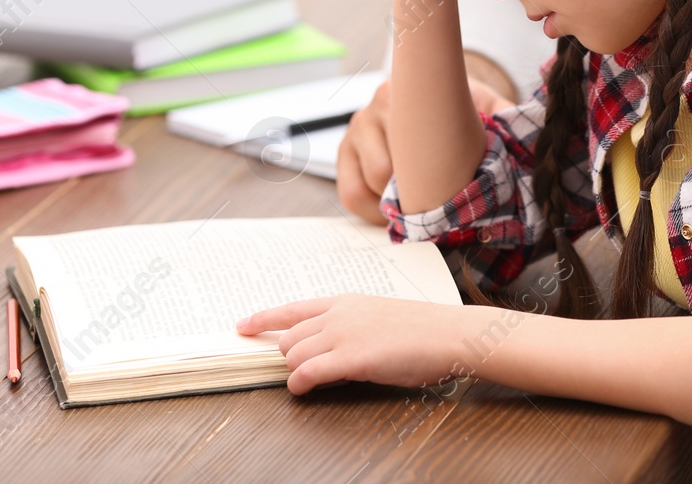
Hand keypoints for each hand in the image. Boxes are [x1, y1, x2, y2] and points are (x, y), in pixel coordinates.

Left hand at [236, 295, 468, 393]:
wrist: (448, 334)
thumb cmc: (423, 329)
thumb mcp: (379, 317)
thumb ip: (352, 326)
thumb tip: (332, 344)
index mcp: (345, 301)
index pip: (293, 308)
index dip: (263, 318)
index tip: (242, 325)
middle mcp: (338, 315)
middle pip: (289, 337)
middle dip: (288, 356)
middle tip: (298, 369)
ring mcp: (343, 335)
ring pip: (294, 355)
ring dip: (294, 371)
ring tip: (306, 381)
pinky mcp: (351, 359)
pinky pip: (308, 373)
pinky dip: (299, 384)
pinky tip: (301, 390)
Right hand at [337, 74, 514, 224]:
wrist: (434, 90)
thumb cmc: (461, 104)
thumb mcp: (486, 104)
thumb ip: (505, 117)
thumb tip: (529, 139)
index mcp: (407, 92)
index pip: (409, 144)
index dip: (429, 179)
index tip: (451, 195)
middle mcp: (375, 107)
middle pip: (386, 172)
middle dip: (414, 198)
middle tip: (442, 212)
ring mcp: (355, 130)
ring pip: (368, 186)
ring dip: (393, 207)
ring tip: (420, 212)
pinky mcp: (344, 153)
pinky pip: (350, 193)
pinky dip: (372, 212)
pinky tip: (395, 213)